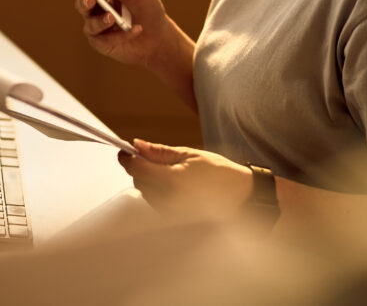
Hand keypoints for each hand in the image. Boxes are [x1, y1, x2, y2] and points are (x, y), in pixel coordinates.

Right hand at [63, 0, 170, 67]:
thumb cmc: (148, 9)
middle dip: (83, 2)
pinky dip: (120, 35)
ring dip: (101, 21)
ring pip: (91, 25)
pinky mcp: (103, 45)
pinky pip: (105, 40)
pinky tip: (135, 29)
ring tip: (113, 17)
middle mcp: (95, 12)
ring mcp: (98, 29)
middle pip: (81, 5)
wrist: (159, 37)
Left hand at [117, 140, 251, 221]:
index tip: (124, 151)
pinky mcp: (175, 222)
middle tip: (153, 158)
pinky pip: (156, 205)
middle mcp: (170, 201)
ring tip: (172, 174)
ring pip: (146, 194)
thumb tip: (137, 145)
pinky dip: (158, 193)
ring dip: (150, 182)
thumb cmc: (220, 173)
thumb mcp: (189, 154)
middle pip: (139, 182)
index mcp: (173, 181)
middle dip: (141, 168)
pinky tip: (176, 187)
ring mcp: (172, 214)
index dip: (128, 159)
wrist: (243, 196)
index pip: (137, 169)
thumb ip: (159, 152)